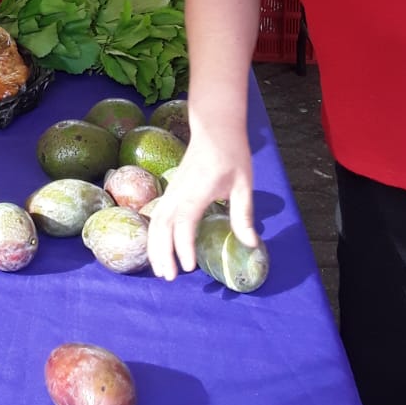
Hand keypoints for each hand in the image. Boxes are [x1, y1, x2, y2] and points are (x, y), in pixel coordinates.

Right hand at [146, 128, 256, 280]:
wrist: (215, 127)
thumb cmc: (231, 153)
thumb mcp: (244, 184)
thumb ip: (243, 215)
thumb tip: (250, 244)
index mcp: (198, 190)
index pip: (184, 222)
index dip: (184, 245)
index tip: (190, 267)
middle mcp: (179, 191)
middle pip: (162, 225)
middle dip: (162, 252)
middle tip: (169, 278)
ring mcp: (172, 190)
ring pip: (156, 221)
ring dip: (155, 246)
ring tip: (161, 270)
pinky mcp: (171, 190)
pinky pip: (158, 215)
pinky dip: (155, 234)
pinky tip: (159, 249)